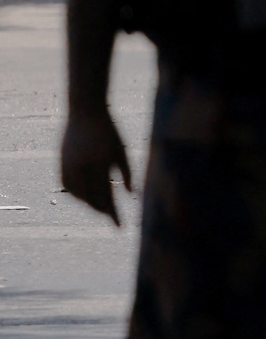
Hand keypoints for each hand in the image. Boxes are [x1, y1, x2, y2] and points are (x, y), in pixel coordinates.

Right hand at [59, 105, 131, 226]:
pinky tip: (86, 197)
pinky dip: (77, 195)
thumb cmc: (110, 131)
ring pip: (78, 196)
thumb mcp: (122, 151)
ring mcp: (69, 166)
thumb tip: (131, 195)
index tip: (120, 226)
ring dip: (90, 204)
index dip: (113, 213)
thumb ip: (128, 173)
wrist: (85, 112)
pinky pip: (68, 187)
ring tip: (102, 208)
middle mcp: (82, 168)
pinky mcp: (62, 164)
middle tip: (113, 218)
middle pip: (92, 199)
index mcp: (100, 164)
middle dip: (103, 211)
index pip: (107, 196)